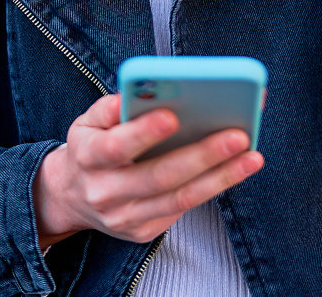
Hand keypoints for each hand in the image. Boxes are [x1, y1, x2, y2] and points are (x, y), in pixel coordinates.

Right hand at [32, 94, 263, 249]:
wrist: (70, 197)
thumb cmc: (91, 146)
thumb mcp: (88, 121)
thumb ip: (112, 106)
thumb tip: (143, 89)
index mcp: (87, 157)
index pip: (114, 147)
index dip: (142, 133)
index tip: (173, 115)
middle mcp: (104, 192)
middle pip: (158, 176)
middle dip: (202, 155)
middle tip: (238, 135)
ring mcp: (124, 217)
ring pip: (179, 199)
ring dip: (221, 177)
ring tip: (252, 156)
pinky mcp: (143, 232)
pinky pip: (182, 209)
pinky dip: (212, 187)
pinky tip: (235, 169)